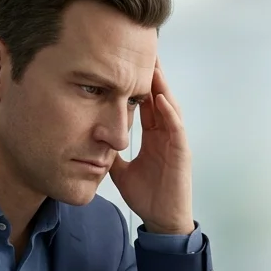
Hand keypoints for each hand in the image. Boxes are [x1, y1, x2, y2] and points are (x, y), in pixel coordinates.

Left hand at [109, 60, 193, 234]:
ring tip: (152, 64)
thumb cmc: (147, 196)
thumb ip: (109, 153)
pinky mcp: (182, 153)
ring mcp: (175, 141)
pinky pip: (176, 128)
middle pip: (158, 97)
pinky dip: (168, 112)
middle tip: (141, 49)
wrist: (162, 220)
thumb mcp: (120, 170)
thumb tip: (89, 141)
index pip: (145, 102)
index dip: (136, 82)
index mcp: (153, 136)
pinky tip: (159, 98)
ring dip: (161, 86)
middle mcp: (166, 134)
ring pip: (169, 106)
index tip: (126, 62)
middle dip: (151, 75)